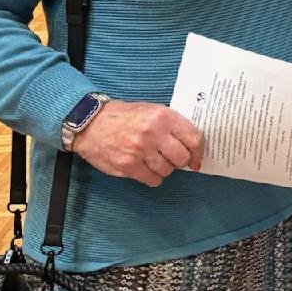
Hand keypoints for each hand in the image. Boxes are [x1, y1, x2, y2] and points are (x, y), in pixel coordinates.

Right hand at [73, 100, 204, 187]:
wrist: (92, 122)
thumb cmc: (125, 116)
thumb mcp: (153, 110)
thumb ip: (173, 125)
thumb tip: (193, 145)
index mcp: (164, 116)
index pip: (194, 138)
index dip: (199, 152)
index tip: (197, 158)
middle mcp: (154, 133)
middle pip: (182, 158)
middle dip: (181, 162)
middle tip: (173, 159)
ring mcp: (140, 150)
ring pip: (167, 171)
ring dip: (164, 169)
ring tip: (154, 160)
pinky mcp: (128, 166)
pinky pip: (152, 180)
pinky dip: (152, 177)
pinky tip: (145, 169)